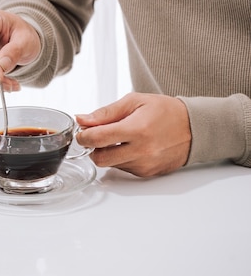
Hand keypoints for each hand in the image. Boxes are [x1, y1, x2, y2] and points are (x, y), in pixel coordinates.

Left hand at [75, 92, 191, 176]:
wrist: (194, 127)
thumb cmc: (165, 111)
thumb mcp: (134, 101)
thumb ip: (105, 113)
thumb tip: (82, 120)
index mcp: (137, 129)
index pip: (98, 139)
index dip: (84, 136)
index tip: (82, 132)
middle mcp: (141, 151)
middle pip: (100, 159)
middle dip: (93, 148)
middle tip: (98, 136)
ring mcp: (145, 165)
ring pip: (111, 165)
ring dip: (108, 153)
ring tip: (120, 138)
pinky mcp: (148, 173)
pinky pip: (123, 169)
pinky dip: (120, 158)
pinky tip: (131, 146)